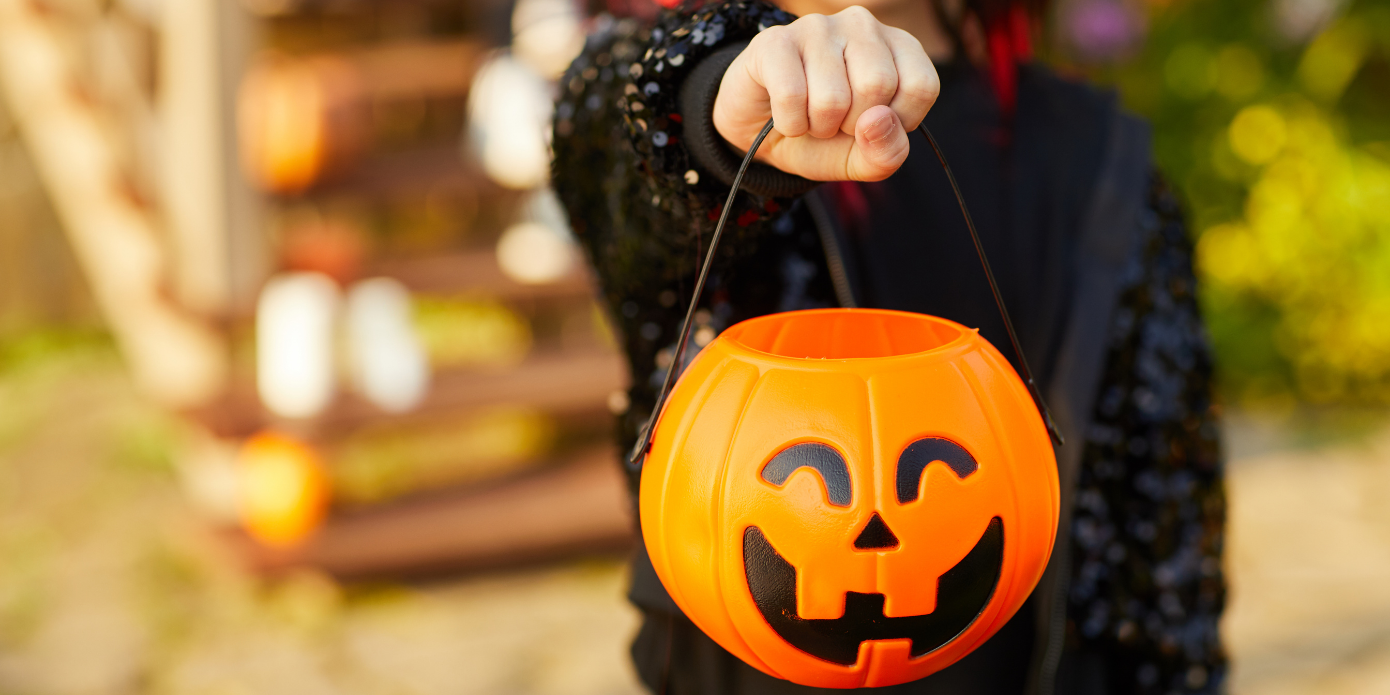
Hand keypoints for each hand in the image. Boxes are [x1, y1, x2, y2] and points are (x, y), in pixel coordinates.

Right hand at [712, 6, 938, 181]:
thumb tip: (878, 121)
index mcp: (898, 47)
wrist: (760, 135)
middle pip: (878, 86)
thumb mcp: (863, 158)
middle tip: (835, 121)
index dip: (897, 123)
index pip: (921, 86)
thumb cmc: (822, 138)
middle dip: (852, 125)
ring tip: (809, 116)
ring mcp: (818, 27)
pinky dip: (789, 123)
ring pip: (833, 97)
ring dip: (817, 127)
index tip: (872, 124)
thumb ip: (887, 152)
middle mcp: (862, 26)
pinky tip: (786, 114)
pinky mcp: (775, 40)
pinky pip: (791, 96)